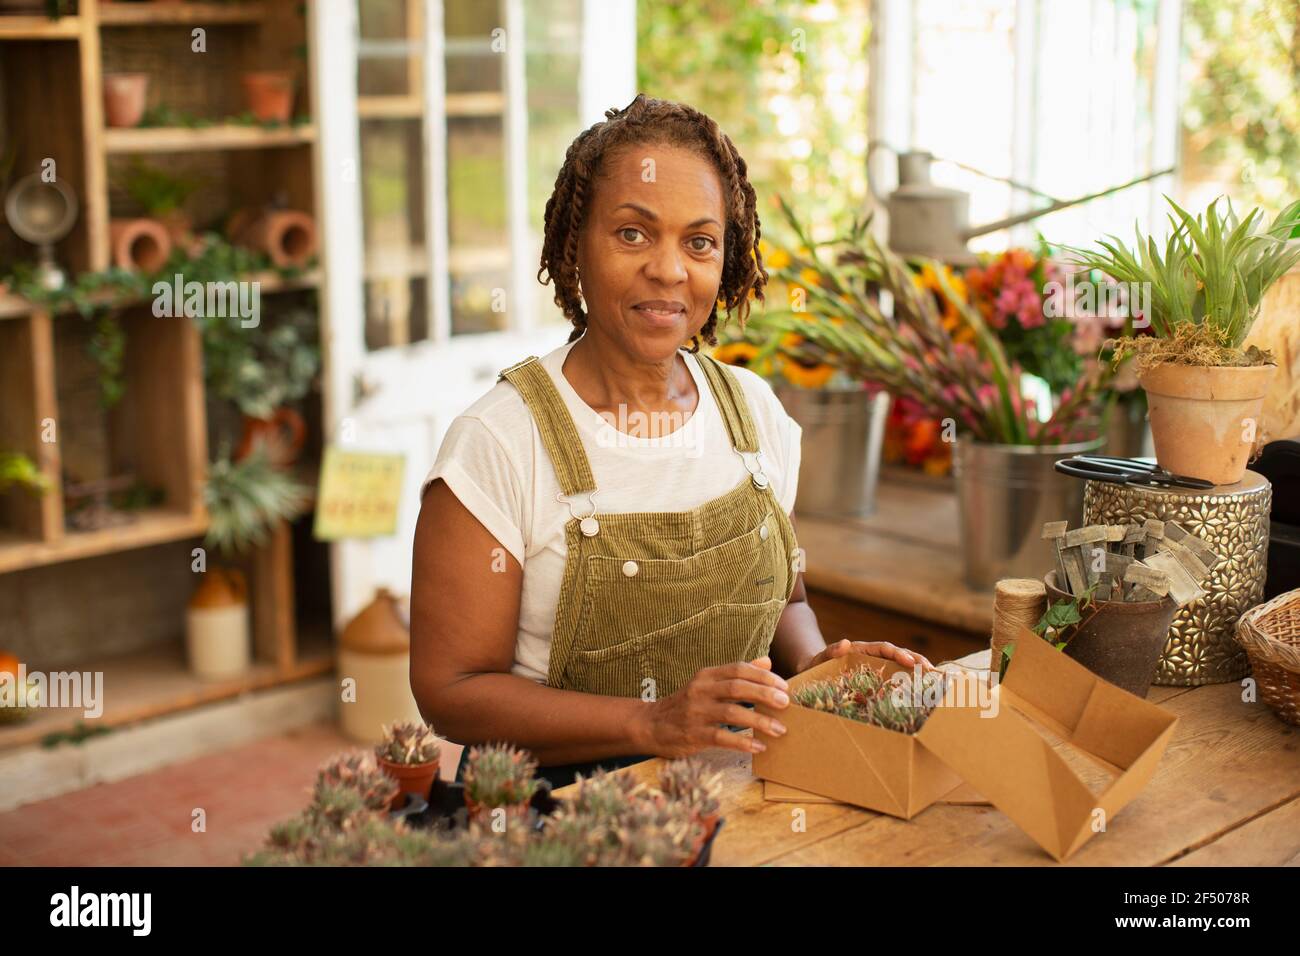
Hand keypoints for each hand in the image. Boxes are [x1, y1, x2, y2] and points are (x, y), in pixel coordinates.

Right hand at [636, 656, 790, 757]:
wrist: (651, 724)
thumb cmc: (686, 704)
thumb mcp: (708, 683)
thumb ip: (736, 673)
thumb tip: (767, 661)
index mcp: (706, 675)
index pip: (738, 669)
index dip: (763, 677)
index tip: (784, 687)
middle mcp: (701, 690)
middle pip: (737, 688)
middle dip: (765, 695)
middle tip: (786, 704)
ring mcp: (696, 712)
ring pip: (732, 713)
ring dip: (759, 721)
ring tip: (780, 729)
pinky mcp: (693, 734)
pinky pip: (721, 737)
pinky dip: (742, 742)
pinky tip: (759, 746)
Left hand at [795, 639, 932, 674]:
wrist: (811, 672)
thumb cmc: (815, 665)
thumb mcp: (818, 659)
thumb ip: (829, 651)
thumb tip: (844, 643)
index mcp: (861, 650)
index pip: (883, 648)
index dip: (897, 653)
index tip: (908, 661)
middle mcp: (872, 657)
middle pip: (898, 655)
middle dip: (915, 660)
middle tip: (930, 670)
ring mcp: (875, 668)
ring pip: (899, 667)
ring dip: (916, 671)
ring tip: (933, 679)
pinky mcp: (876, 681)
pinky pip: (894, 680)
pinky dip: (908, 684)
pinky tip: (921, 694)